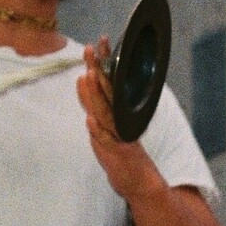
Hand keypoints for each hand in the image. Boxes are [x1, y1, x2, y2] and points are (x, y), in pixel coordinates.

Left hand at [76, 36, 163, 200]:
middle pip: (107, 91)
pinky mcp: (119, 154)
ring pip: (106, 112)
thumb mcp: (106, 125)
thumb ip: (95, 105)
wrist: (141, 184)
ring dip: (97, 94)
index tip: (98, 42)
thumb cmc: (122, 154)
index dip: (102, 63)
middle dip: (98, 70)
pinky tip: (91, 120)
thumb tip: (84, 81)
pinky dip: (99, 131)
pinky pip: (107, 141)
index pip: (108, 83)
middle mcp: (120, 120)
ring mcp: (120, 136)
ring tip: (89, 75)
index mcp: (117, 112)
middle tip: (91, 48)